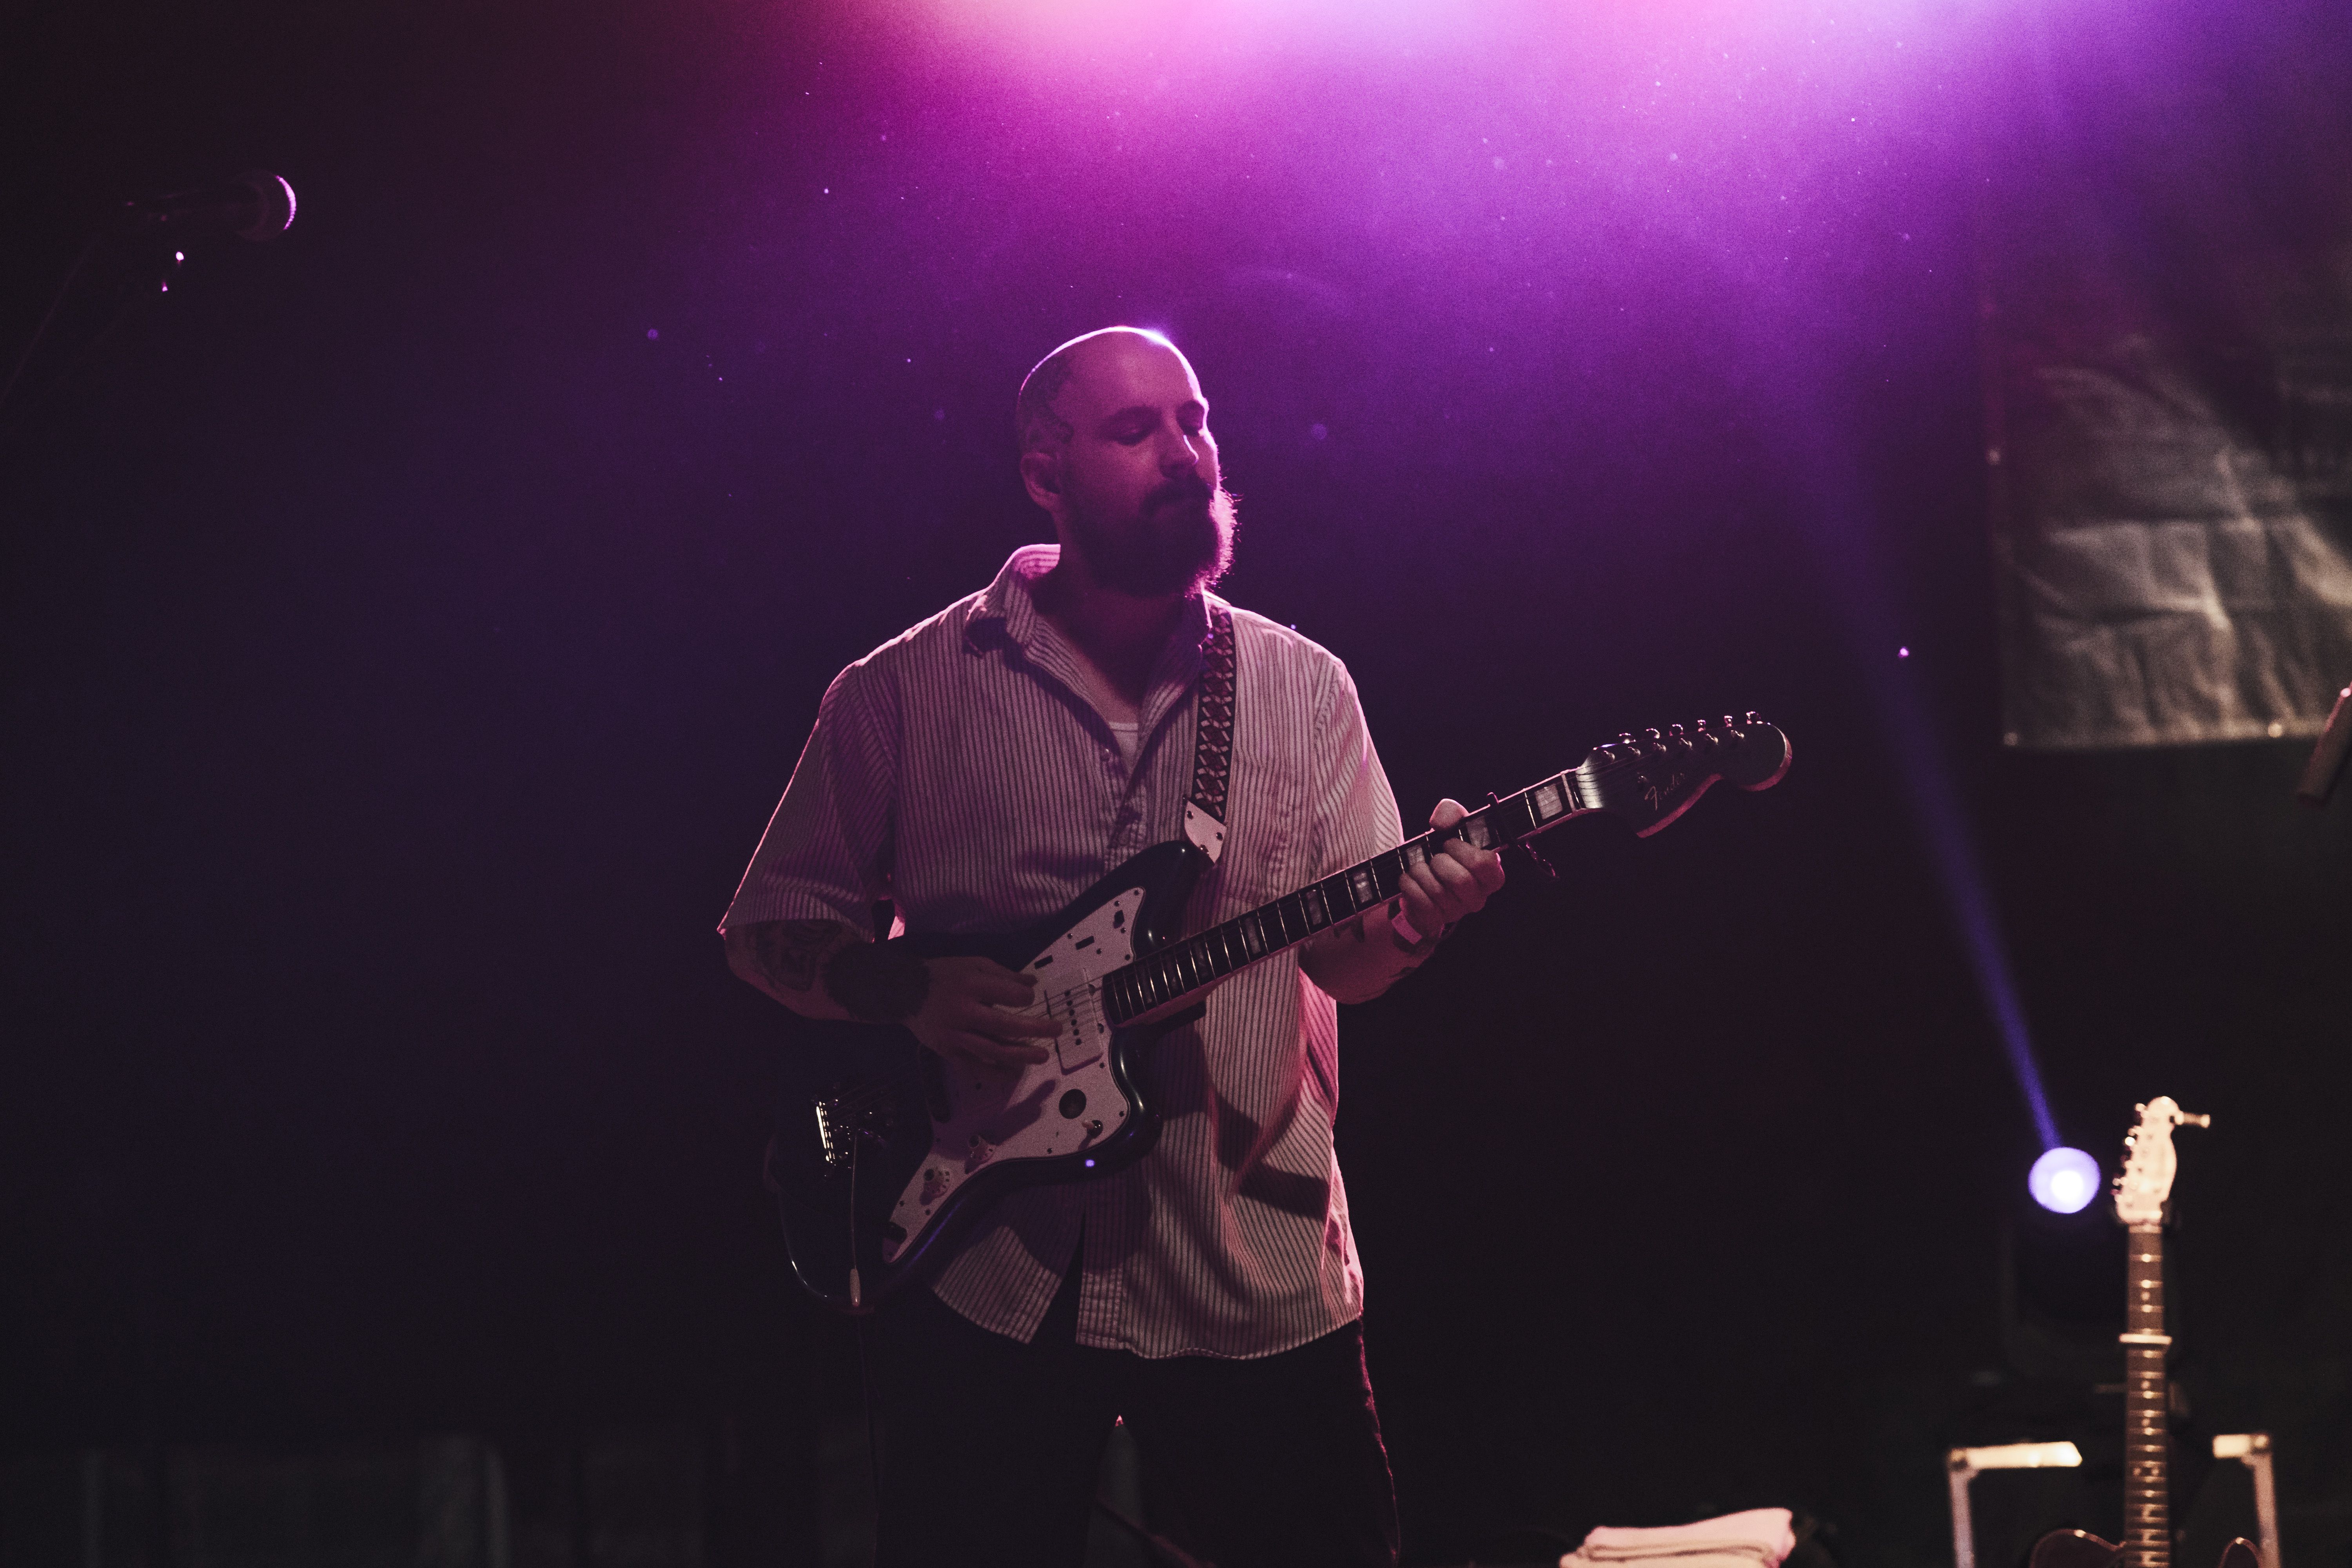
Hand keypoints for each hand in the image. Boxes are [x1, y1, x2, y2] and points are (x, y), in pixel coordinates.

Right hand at [907, 956, 1060, 1074]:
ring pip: (992, 1050)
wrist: (904, 992)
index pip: (1008, 996)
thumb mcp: (973, 964)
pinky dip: (996, 1073)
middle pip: (1004, 1026)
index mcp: (970, 986)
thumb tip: (1033, 983)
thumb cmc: (944, 975)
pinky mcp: (948, 1052)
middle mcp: (963, 1012)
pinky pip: (975, 1067)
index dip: (1025, 998)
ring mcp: (955, 1035)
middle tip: (1056, 1030)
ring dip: (1020, 1055)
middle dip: (1035, 1029)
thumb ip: (1004, 974)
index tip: (1030, 998)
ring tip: (1042, 1056)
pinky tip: (1014, 1073)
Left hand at [1394, 798, 1505, 948]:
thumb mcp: (1451, 825)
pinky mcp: (1436, 920)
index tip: (1449, 843)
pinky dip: (1410, 886)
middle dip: (1439, 862)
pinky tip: (1409, 879)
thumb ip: (1451, 812)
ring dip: (1421, 872)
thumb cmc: (1444, 852)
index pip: (1485, 864)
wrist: (1421, 879)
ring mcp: (1458, 911)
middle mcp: (1478, 897)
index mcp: (1491, 875)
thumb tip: (1441, 824)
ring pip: (1438, 892)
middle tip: (1434, 857)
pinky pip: (1422, 904)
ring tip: (1419, 867)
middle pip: (1460, 880)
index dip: (1463, 850)